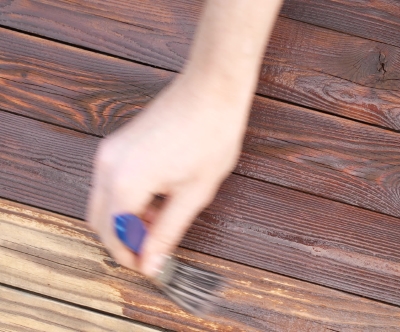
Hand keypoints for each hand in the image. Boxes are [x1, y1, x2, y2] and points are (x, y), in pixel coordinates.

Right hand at [87, 75, 249, 276]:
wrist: (212, 90)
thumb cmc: (211, 136)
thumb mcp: (194, 194)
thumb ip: (168, 232)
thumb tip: (153, 263)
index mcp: (125, 182)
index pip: (116, 235)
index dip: (133, 257)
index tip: (153, 268)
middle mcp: (107, 166)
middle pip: (100, 221)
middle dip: (124, 242)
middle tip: (154, 251)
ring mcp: (109, 152)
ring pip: (103, 203)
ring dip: (125, 221)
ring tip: (160, 225)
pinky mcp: (117, 144)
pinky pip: (110, 183)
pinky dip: (126, 201)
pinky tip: (156, 202)